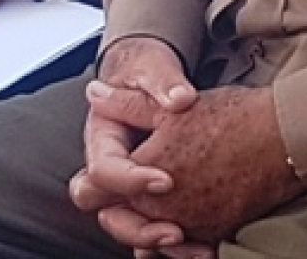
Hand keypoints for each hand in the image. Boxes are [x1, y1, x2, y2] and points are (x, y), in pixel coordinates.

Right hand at [68, 37, 197, 247]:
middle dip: (139, 226)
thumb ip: (164, 82)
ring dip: (159, 242)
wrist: (152, 74)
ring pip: (131, 226)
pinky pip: (155, 226)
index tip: (166, 181)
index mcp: (103, 137)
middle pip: (107, 210)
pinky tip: (203, 245)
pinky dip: (176, 242)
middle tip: (176, 229)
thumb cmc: (147, 69)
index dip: (132, 180)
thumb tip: (179, 98)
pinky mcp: (150, 197)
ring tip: (195, 247)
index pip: (104, 169)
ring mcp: (128, 186)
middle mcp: (110, 167)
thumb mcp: (153, 66)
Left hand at [92, 85, 299, 249]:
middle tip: (121, 190)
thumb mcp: (170, 106)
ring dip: (148, 223)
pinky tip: (179, 221)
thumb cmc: (228, 118)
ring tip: (151, 205)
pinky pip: (185, 246)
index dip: (96, 180)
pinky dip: (177, 235)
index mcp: (143, 177)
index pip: (96, 191)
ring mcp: (191, 226)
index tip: (104, 170)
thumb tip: (94, 93)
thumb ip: (126, 105)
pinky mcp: (215, 234)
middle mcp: (164, 211)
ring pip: (152, 237)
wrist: (281, 137)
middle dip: (118, 207)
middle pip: (121, 222)